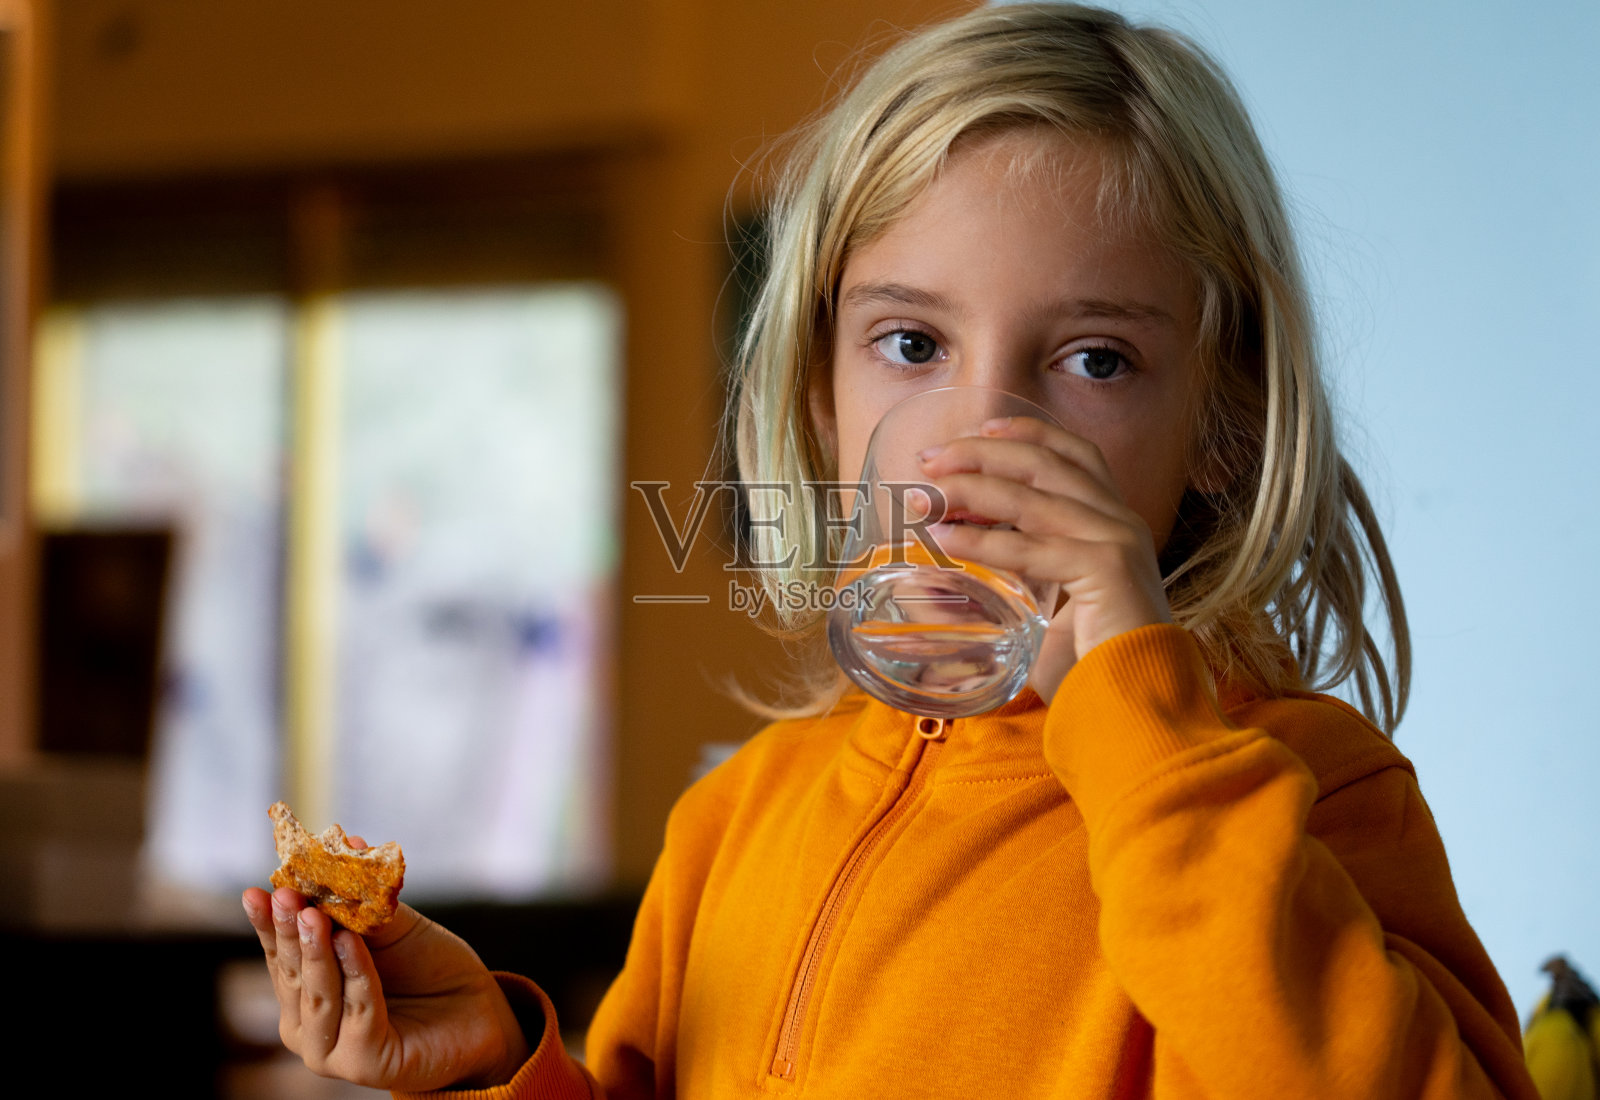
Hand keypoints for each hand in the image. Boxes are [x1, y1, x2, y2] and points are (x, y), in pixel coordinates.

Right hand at [243, 853, 530, 1090]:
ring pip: (319, 994)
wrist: (477, 1009)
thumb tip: (348, 842)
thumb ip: (364, 900)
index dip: (267, 923)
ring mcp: (331, 1051)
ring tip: (313, 914)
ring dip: (316, 951)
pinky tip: (350, 943)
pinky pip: (359, 1010)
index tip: (255, 891)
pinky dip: (355, 973)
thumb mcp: (392, 928)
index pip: (280, 953)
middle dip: (289, 931)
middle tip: (284, 894)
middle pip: (293, 972)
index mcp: (306, 990)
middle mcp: (308, 1025)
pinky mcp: (365, 1063)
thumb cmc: (428, 968)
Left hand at [915, 415, 1170, 700]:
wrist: (1137, 709)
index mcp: (1114, 524)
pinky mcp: (1107, 570)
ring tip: (924, 499)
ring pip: (1032, 497)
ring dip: (969, 491)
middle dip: (982, 453)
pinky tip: (944, 542)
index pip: (1075, 455)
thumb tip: (929, 592)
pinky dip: (981, 542)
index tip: (978, 431)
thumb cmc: (1090, 670)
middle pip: (1046, 461)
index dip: (1027, 434)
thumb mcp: (1039, 617)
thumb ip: (997, 596)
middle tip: (930, 458)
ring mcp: (1117, 542)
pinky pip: (1030, 547)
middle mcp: (1120, 522)